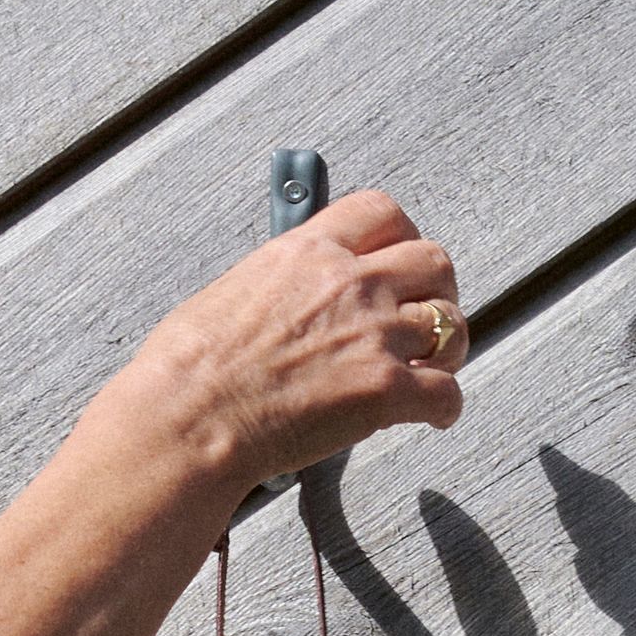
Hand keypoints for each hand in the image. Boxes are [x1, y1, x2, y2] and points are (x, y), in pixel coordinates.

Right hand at [0, 185, 466, 635]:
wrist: (183, 422)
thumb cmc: (185, 371)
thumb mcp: (231, 293)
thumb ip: (280, 283)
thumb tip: (289, 298)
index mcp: (307, 251)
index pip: (383, 212)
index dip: (400, 238)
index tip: (397, 265)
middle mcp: (350, 282)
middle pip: (436, 260)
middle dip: (436, 290)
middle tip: (421, 324)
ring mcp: (374, 334)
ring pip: (452, 324)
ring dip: (446, 350)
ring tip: (428, 372)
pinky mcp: (386, 391)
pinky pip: (448, 393)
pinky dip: (444, 408)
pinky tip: (429, 418)